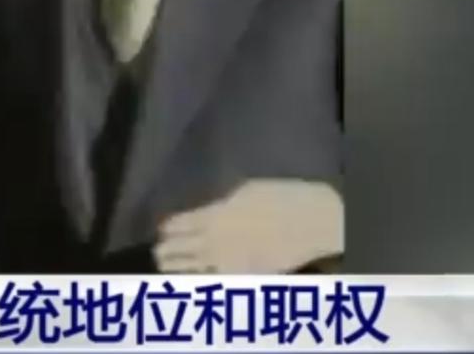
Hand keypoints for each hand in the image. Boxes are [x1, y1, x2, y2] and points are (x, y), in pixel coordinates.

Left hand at [153, 179, 342, 273]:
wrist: (313, 220)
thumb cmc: (281, 198)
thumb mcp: (244, 190)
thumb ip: (219, 204)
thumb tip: (206, 212)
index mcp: (213, 214)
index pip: (177, 225)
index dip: (167, 229)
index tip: (162, 231)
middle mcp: (214, 240)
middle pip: (177, 250)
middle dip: (166, 251)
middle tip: (159, 252)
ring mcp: (228, 262)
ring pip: (190, 270)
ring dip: (176, 268)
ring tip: (166, 268)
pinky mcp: (244, 277)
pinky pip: (214, 283)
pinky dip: (201, 282)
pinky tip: (195, 280)